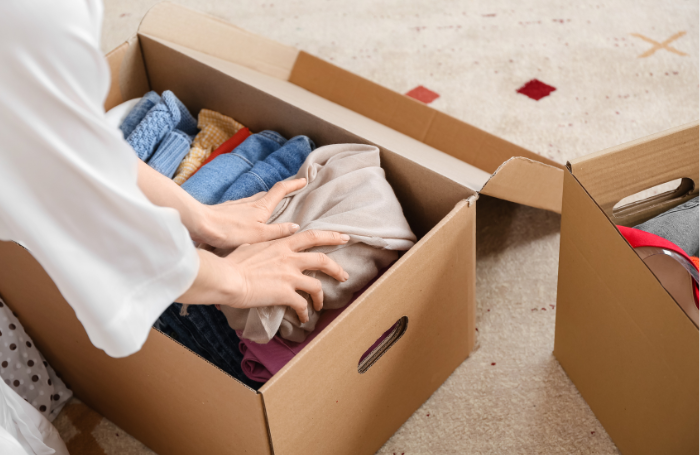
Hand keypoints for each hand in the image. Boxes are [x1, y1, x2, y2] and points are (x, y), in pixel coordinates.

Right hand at [178, 230, 349, 321]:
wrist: (227, 277)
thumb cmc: (232, 263)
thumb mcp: (251, 246)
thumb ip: (262, 246)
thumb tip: (257, 246)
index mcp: (282, 244)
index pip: (312, 236)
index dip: (330, 236)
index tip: (343, 237)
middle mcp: (290, 258)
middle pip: (323, 259)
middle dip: (337, 268)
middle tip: (345, 275)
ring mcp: (289, 276)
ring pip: (317, 285)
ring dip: (321, 296)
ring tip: (321, 304)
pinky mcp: (285, 293)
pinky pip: (302, 305)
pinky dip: (305, 313)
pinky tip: (304, 318)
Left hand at [193, 178, 306, 248]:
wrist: (201, 224)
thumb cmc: (230, 231)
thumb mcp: (260, 235)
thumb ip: (279, 231)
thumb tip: (296, 227)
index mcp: (262, 207)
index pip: (281, 190)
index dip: (294, 184)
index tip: (304, 180)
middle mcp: (250, 202)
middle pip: (269, 193)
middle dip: (282, 191)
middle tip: (291, 191)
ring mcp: (237, 205)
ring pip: (256, 199)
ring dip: (266, 199)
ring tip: (272, 205)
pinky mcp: (227, 210)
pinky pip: (245, 206)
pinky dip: (252, 208)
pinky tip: (248, 216)